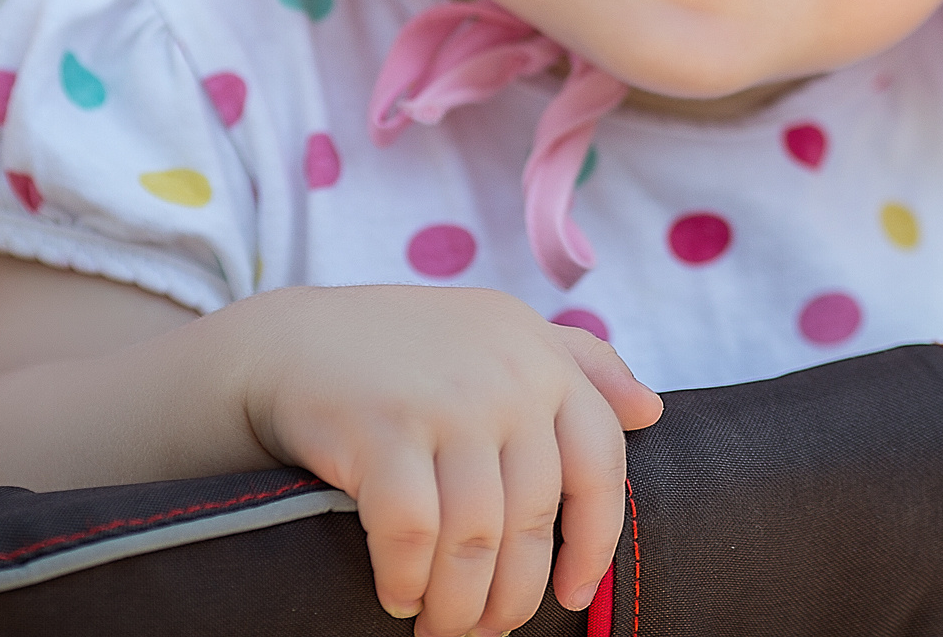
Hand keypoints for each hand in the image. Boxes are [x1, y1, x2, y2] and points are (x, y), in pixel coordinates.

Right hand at [237, 285, 663, 635]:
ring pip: (476, 538)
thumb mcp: (501, 335)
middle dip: (513, 593)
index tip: (574, 594)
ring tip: (442, 626)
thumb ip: (582, 364)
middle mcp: (506, 374)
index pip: (601, 464)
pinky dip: (407, 579)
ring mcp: (446, 401)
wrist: (291, 342)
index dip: (594, 541)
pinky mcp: (382, 429)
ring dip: (459, 603)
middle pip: (533, 518)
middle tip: (488, 630)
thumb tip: (652, 411)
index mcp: (542, 357)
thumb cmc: (405, 352)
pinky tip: (398, 594)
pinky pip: (412, 534)